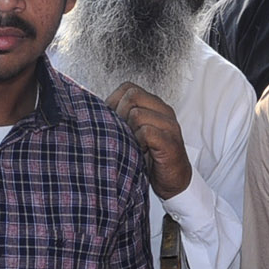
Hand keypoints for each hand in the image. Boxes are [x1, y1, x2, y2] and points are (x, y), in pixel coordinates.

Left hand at [110, 83, 191, 199]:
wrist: (174, 181)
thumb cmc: (150, 157)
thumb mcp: (134, 132)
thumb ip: (122, 118)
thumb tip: (94, 110)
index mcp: (155, 105)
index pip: (128, 87)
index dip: (113, 102)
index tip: (111, 121)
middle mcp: (164, 111)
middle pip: (132, 95)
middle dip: (119, 114)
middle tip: (121, 134)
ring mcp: (169, 126)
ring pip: (137, 114)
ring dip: (128, 132)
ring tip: (132, 145)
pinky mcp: (170, 143)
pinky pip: (146, 132)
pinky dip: (137, 143)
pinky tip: (139, 152)